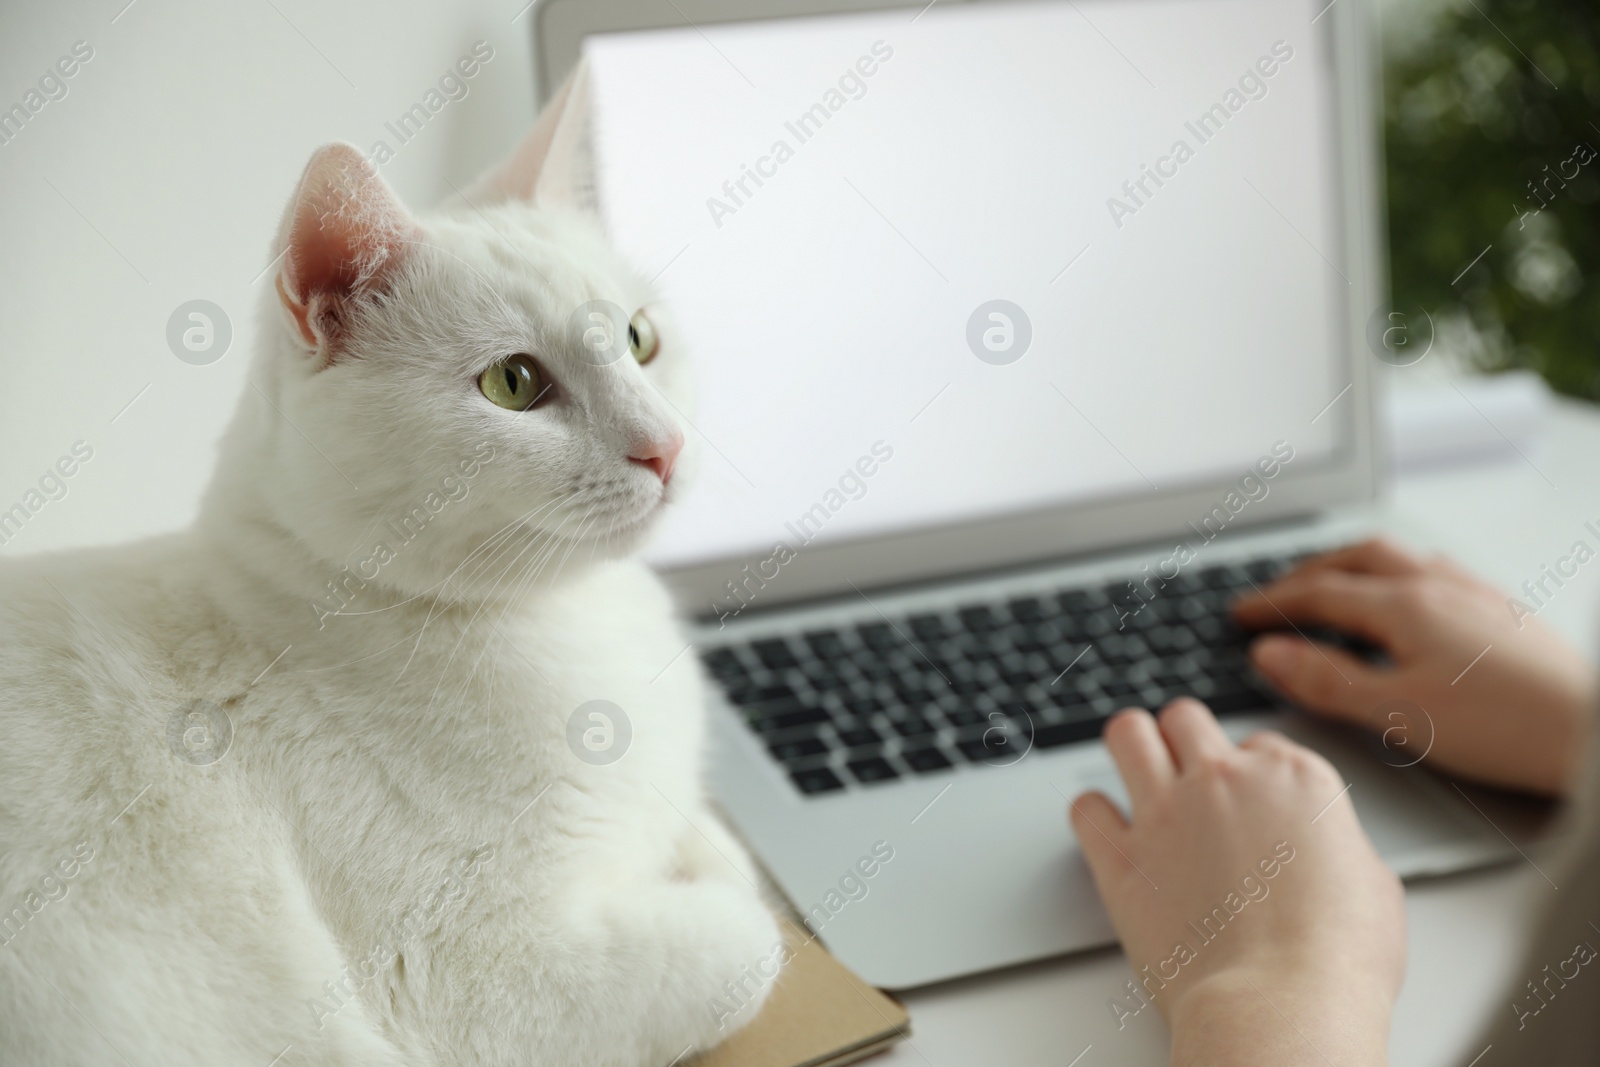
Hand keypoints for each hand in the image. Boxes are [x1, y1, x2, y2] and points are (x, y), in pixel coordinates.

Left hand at [1071, 701, 1403, 1064]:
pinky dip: (1092, 814)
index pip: (1257, 745)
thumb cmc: (1338, 959)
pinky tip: (1106, 829)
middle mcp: (1223, 780)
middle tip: (1188, 773)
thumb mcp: (1374, 883)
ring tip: (1137, 771)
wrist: (1281, 1004)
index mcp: (1292, 777)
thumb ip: (1335, 845)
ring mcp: (1166, 813)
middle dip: (1186, 741)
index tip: (1249, 802)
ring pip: (1128, 734)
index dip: (1252, 774)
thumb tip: (1325, 852)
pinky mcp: (1121, 857)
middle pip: (1186, 721)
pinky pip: (1086, 808)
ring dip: (1132, 748)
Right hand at [1234, 538, 1597, 796]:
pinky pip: (1438, 570)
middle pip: (1357, 558)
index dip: (1273, 603)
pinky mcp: (1505, 611)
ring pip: (1400, 558)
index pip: (1319, 593)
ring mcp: (1476, 594)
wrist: (1594, 731)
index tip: (1243, 613)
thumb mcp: (1400, 712)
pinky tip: (1410, 595)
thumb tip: (1272, 654)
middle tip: (1278, 591)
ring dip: (1355, 564)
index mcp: (1406, 607)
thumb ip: (1329, 681)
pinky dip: (1401, 574)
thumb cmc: (1509, 726)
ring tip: (1335, 582)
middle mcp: (1440, 587)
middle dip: (1309, 570)